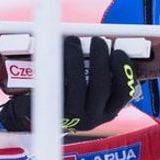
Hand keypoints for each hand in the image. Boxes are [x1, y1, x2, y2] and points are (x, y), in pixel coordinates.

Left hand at [0, 36, 135, 131]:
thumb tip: (100, 44)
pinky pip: (55, 87)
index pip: (123, 93)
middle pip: (101, 87)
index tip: (118, 51)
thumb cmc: (66, 96)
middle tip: (96, 41)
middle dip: (100, 59)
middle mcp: (91, 118)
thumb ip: (98, 75)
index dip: (124, 71)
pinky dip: (56, 68)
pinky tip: (54, 54)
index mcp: (106, 112)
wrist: (35, 116)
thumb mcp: (87, 93)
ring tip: (72, 41)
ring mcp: (71, 117)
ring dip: (76, 59)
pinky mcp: (51, 112)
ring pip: (77, 86)